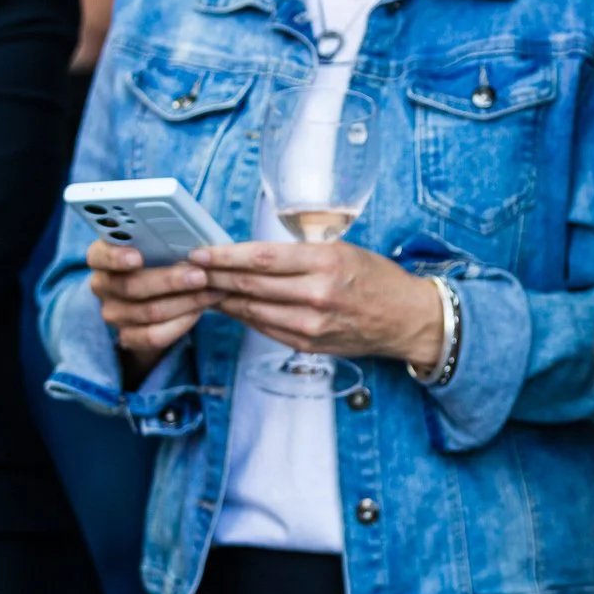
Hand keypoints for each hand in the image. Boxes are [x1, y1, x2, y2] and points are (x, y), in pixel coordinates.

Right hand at [86, 238, 220, 383]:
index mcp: (103, 256)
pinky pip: (153, 336)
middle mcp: (102, 285)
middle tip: (200, 275)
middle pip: (131, 286)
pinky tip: (198, 311)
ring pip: (149, 312)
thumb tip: (192, 230)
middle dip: (170, 281)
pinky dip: (180, 324)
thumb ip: (167, 235)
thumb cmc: (161, 257)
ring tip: (213, 291)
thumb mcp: (159, 243)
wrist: (156, 294)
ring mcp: (112, 313)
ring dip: (186, 301)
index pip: (100, 255)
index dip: (116, 257)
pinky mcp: (126, 336)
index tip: (137, 257)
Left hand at [193, 241, 445, 366]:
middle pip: (251, 285)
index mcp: (327, 262)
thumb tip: (255, 253)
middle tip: (188, 270)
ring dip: (223, 299)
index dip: (225, 256)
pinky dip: (244, 316)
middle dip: (214, 277)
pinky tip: (230, 306)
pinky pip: (265, 328)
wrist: (406, 319)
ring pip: (252, 309)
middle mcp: (317, 294)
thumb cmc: (376, 278)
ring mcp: (311, 324)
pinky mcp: (308, 344)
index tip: (199, 252)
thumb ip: (302, 251)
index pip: (263, 258)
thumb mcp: (345, 249)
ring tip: (201, 289)